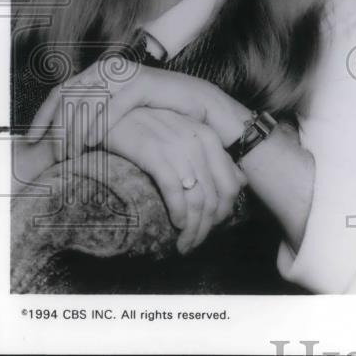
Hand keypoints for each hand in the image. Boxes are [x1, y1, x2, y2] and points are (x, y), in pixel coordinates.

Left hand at [28, 58, 249, 160]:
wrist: (210, 113)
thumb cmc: (170, 118)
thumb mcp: (129, 118)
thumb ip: (102, 117)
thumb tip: (69, 135)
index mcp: (106, 74)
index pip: (64, 89)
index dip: (45, 113)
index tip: (33, 138)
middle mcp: (115, 69)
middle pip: (70, 93)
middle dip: (55, 125)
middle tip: (50, 152)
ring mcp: (130, 74)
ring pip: (87, 100)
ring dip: (73, 128)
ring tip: (67, 153)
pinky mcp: (145, 83)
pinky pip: (112, 105)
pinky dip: (97, 125)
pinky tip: (89, 143)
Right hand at [106, 107, 246, 253]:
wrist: (115, 111)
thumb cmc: (152, 128)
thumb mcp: (187, 137)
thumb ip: (213, 157)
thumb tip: (239, 183)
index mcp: (210, 139)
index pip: (231, 185)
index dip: (223, 213)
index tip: (210, 229)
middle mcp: (199, 142)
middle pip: (214, 197)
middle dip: (206, 228)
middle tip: (193, 244)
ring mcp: (178, 146)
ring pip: (197, 198)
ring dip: (193, 228)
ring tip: (183, 244)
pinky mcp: (154, 152)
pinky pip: (174, 190)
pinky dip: (178, 211)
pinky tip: (176, 224)